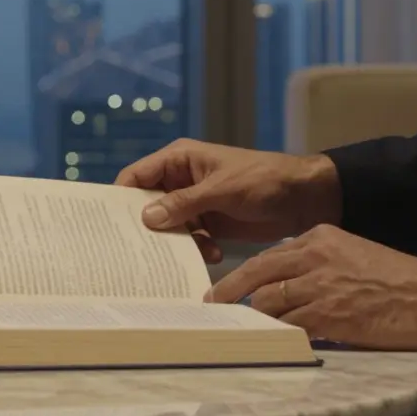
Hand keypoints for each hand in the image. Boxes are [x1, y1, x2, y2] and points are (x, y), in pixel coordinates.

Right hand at [115, 138, 341, 262]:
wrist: (306, 199)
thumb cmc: (265, 179)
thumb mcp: (223, 189)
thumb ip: (184, 203)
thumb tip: (146, 217)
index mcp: (178, 160)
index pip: (136, 176)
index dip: (121, 197)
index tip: (111, 222)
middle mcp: (180, 181)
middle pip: (147, 204)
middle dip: (146, 225)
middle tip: (137, 249)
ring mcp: (193, 204)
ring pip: (167, 226)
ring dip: (174, 241)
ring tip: (183, 255)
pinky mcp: (208, 223)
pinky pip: (189, 239)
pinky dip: (196, 249)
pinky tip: (213, 254)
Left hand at [209, 224, 416, 350]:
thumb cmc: (394, 279)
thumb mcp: (349, 253)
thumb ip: (314, 264)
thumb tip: (280, 287)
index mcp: (318, 238)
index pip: (267, 256)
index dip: (241, 274)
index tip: (223, 287)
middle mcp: (313, 256)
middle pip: (256, 273)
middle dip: (229, 291)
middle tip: (211, 305)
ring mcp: (318, 285)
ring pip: (268, 301)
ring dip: (253, 318)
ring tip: (240, 329)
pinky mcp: (326, 314)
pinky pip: (288, 326)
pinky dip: (275, 335)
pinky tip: (267, 342)